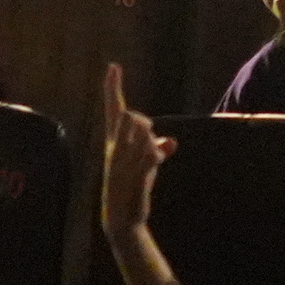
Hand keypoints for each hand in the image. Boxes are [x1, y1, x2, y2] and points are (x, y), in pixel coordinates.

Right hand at [95, 63, 173, 232]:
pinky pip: (151, 154)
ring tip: (153, 159)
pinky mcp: (134, 174)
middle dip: (144, 123)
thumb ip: (155, 149)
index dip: (113, 88)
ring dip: (153, 143)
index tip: (113, 66)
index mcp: (114, 144)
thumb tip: (171, 143)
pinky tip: (162, 156)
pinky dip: (158, 154)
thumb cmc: (133, 187)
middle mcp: (116, 150)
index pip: (113, 111)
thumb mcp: (144, 165)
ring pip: (144, 134)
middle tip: (149, 139)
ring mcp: (123, 162)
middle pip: (132, 117)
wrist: (122, 217)